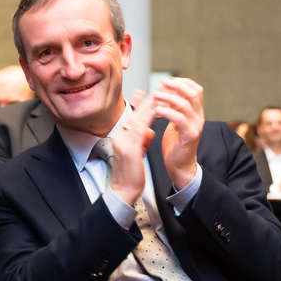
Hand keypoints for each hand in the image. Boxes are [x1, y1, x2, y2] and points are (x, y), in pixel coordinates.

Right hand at [107, 92, 154, 206]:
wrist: (123, 191)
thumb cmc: (131, 174)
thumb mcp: (137, 152)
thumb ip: (142, 140)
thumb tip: (149, 131)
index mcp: (122, 137)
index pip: (134, 116)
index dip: (144, 104)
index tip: (154, 94)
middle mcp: (120, 136)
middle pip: (135, 114)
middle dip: (148, 101)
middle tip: (160, 89)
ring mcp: (123, 142)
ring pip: (137, 118)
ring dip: (149, 106)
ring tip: (160, 96)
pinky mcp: (129, 149)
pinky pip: (139, 129)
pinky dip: (148, 118)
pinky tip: (156, 111)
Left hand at [153, 77, 204, 189]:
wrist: (180, 166)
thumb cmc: (175, 144)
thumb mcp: (174, 122)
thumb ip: (173, 108)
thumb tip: (165, 91)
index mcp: (196, 112)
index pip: (196, 89)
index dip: (182, 82)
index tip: (166, 81)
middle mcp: (199, 117)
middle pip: (193, 93)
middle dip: (176, 85)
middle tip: (161, 84)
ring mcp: (196, 126)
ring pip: (185, 104)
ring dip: (168, 97)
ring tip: (155, 95)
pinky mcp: (190, 136)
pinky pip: (179, 119)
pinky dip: (167, 111)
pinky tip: (156, 110)